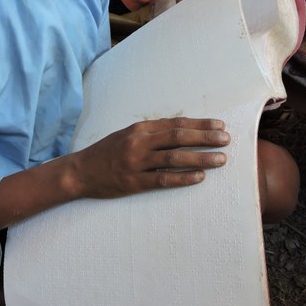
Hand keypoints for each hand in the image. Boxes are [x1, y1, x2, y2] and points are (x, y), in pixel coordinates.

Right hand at [69, 117, 229, 198]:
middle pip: (178, 137)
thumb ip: (152, 133)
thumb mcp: (128, 135)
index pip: (175, 123)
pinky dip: (183, 178)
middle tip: (226, 140)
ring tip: (220, 159)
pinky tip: (200, 177)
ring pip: (174, 158)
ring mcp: (136, 163)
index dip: (199, 124)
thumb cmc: (107, 153)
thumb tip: (182, 131)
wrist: (80, 172)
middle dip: (205, 137)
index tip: (219, 125)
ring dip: (200, 158)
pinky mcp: (133, 182)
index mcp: (139, 129)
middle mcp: (139, 143)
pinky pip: (162, 180)